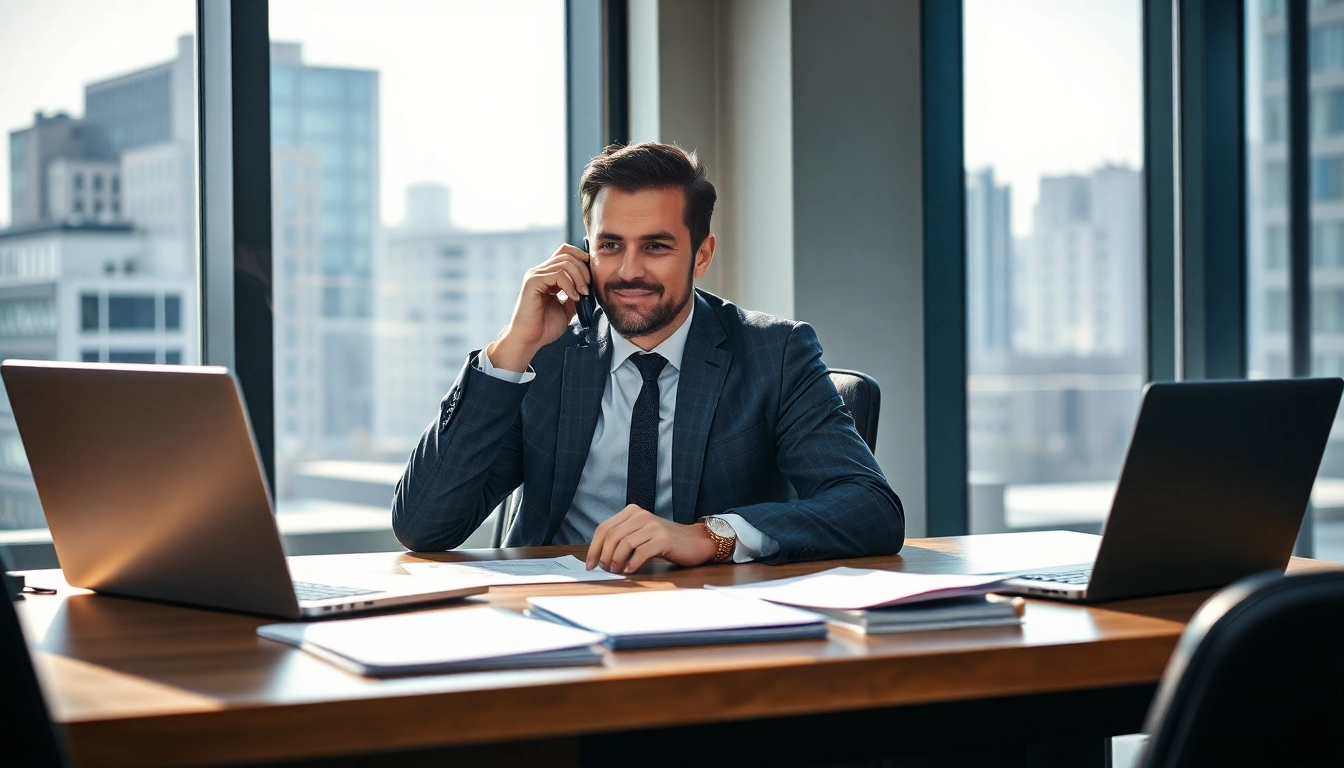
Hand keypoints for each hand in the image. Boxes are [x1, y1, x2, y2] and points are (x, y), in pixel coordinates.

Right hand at [487, 244, 590, 371]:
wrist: (529, 340)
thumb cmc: (545, 327)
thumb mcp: (567, 308)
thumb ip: (576, 294)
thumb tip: (589, 285)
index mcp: (547, 275)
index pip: (565, 252)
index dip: (581, 257)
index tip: (591, 276)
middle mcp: (539, 272)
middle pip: (567, 255)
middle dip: (583, 270)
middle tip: (588, 290)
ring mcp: (535, 275)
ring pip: (564, 263)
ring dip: (579, 278)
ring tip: (582, 295)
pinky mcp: (532, 282)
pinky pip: (558, 274)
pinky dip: (570, 285)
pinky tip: (573, 298)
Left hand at [585, 505, 717, 573]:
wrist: (695, 541)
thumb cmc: (665, 542)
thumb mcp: (641, 534)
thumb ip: (623, 539)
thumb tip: (599, 557)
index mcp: (632, 512)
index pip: (604, 528)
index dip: (594, 548)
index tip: (590, 564)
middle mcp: (641, 515)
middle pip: (611, 536)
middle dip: (604, 556)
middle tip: (605, 570)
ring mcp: (653, 526)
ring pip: (624, 543)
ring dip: (616, 560)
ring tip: (616, 570)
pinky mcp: (663, 539)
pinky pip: (641, 552)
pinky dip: (632, 563)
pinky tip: (630, 570)